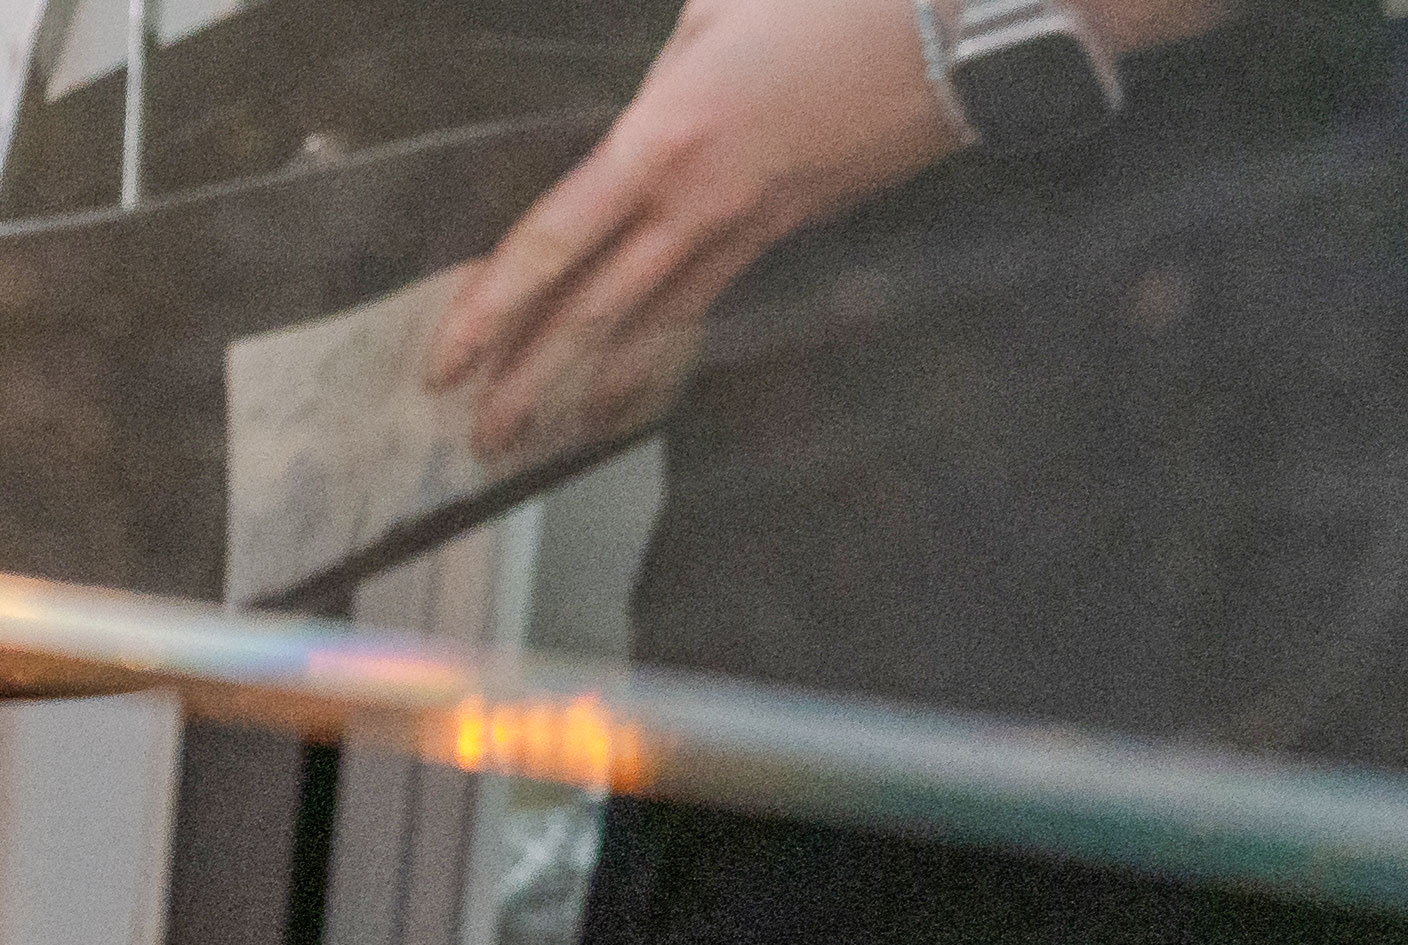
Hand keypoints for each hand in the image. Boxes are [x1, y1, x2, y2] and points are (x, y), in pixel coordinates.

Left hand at [423, 0, 968, 464]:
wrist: (960, 24)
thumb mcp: (719, 8)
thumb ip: (664, 71)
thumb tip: (643, 111)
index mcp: (661, 141)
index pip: (551, 245)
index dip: (491, 311)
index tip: (447, 363)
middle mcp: (695, 201)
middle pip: (592, 311)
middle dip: (530, 381)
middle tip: (481, 439)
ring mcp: (748, 223)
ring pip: (654, 322)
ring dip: (596, 386)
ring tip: (553, 436)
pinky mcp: (791, 228)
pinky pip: (710, 299)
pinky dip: (667, 347)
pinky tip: (640, 383)